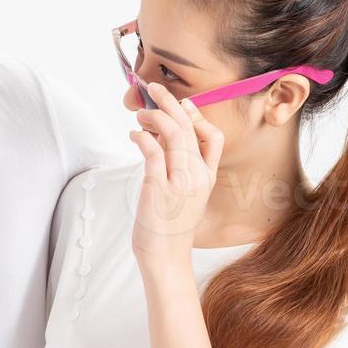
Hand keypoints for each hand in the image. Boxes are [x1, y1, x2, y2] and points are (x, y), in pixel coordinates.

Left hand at [129, 83, 222, 264]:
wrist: (165, 257)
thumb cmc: (170, 227)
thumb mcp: (186, 196)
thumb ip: (180, 169)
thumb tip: (160, 139)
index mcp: (207, 178)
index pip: (214, 138)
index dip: (197, 115)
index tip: (182, 103)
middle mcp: (197, 177)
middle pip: (188, 127)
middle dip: (170, 102)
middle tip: (154, 89)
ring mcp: (179, 182)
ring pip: (172, 134)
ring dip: (153, 117)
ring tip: (140, 114)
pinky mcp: (158, 187)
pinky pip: (152, 151)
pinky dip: (141, 137)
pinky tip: (133, 135)